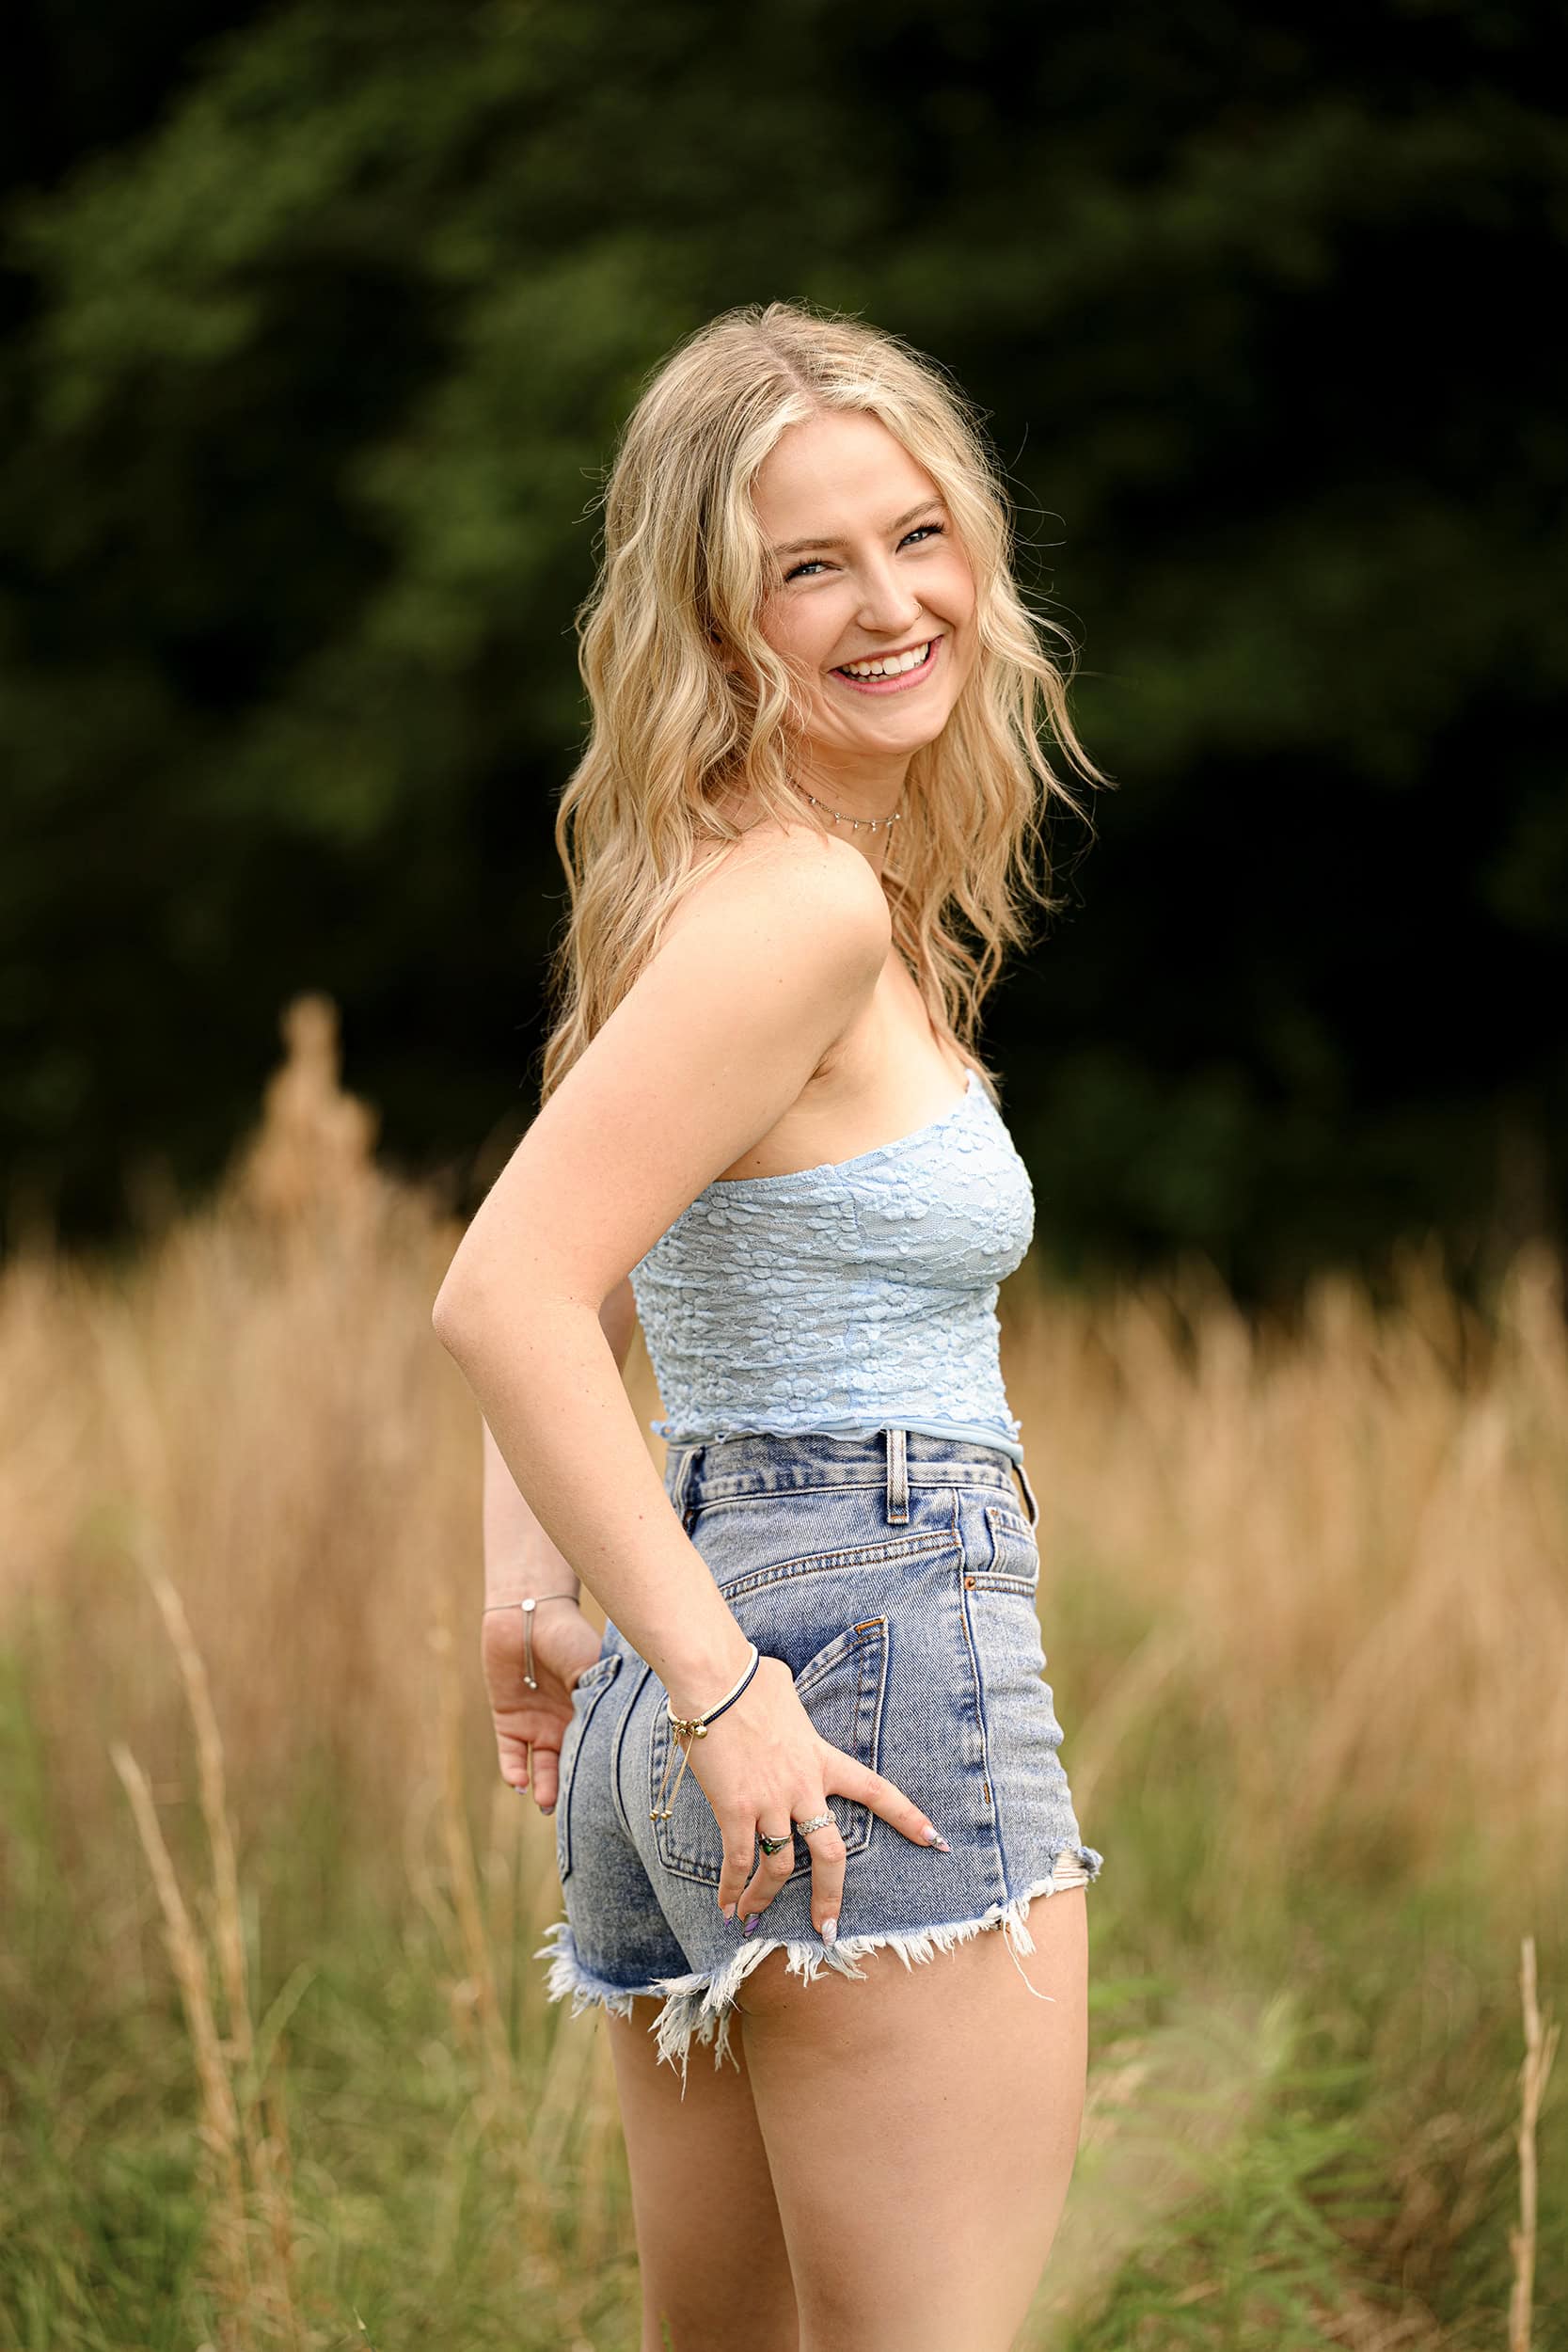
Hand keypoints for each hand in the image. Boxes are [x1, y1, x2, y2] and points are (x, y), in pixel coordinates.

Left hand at [481, 1600, 603, 1813]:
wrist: (529, 1614)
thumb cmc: (569, 1637)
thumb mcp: (593, 1669)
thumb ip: (600, 1701)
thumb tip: (616, 1740)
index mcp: (590, 1713)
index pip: (595, 1750)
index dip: (598, 1773)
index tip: (606, 1797)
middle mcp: (565, 1724)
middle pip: (570, 1765)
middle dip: (571, 1789)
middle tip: (574, 1810)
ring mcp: (537, 1725)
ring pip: (541, 1767)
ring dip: (544, 1786)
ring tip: (546, 1803)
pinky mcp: (508, 1721)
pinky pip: (511, 1755)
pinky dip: (514, 1770)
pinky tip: (519, 1784)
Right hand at [682, 1655, 945, 1944]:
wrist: (716, 1679)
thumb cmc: (748, 1677)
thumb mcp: (786, 1693)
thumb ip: (793, 1711)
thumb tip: (779, 1694)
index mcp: (822, 1759)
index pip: (876, 1791)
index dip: (907, 1818)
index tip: (936, 1841)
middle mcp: (803, 1787)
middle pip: (830, 1854)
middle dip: (829, 1895)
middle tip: (828, 1927)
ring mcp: (770, 1801)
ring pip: (779, 1866)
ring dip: (765, 1898)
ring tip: (751, 1919)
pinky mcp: (736, 1808)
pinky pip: (738, 1860)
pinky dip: (732, 1888)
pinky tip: (727, 1907)